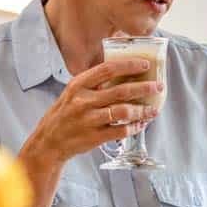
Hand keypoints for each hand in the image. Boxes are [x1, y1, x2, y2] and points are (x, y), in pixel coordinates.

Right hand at [24, 58, 163, 165]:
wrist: (49, 141)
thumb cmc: (65, 114)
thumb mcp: (74, 93)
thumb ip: (94, 83)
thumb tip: (123, 72)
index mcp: (79, 85)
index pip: (108, 69)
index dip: (129, 65)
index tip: (145, 65)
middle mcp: (83, 101)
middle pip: (120, 91)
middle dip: (143, 88)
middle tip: (157, 86)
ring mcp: (89, 119)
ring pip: (123, 111)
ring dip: (142, 110)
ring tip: (153, 109)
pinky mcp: (94, 137)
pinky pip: (120, 131)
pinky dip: (134, 127)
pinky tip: (140, 124)